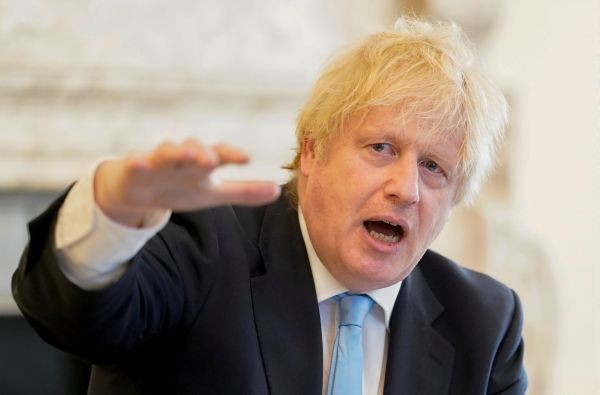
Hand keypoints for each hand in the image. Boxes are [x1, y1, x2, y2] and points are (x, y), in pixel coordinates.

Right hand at [94, 139, 280, 226]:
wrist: (137, 189)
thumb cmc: (180, 187)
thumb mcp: (212, 193)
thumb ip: (243, 191)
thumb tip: (278, 191)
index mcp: (203, 164)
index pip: (221, 154)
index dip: (233, 155)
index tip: (247, 158)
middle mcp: (183, 157)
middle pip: (195, 148)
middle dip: (204, 152)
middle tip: (212, 159)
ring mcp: (158, 161)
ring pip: (167, 151)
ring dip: (175, 151)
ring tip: (184, 153)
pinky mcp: (135, 168)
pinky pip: (135, 163)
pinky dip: (138, 162)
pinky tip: (139, 162)